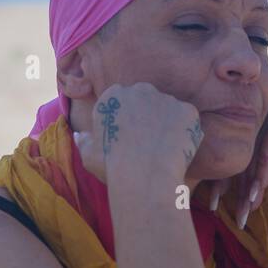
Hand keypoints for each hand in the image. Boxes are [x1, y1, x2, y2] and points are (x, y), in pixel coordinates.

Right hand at [73, 82, 203, 187]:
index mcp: (113, 95)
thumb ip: (84, 141)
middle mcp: (140, 89)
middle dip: (147, 116)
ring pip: (168, 109)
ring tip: (164, 150)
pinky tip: (178, 151)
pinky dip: (185, 133)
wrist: (145, 177)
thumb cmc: (113, 167)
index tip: (128, 138)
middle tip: (148, 143)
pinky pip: (187, 120)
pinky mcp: (187, 110)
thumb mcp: (89, 156)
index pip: (121, 100)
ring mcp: (166, 98)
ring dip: (167, 124)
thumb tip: (80, 136)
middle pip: (146, 99)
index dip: (126, 119)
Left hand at [204, 87, 267, 227]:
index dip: (218, 177)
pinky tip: (261, 188)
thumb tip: (210, 190)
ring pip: (252, 146)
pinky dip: (265, 167)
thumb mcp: (264, 164)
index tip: (211, 204)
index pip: (227, 146)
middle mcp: (258, 104)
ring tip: (246, 205)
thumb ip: (242, 166)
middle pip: (236, 145)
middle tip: (219, 206)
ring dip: (249, 180)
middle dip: (228, 181)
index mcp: (247, 113)